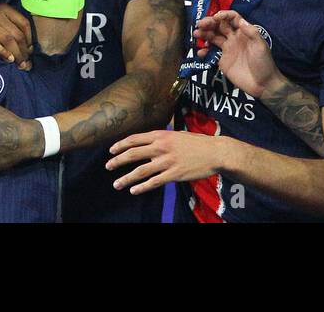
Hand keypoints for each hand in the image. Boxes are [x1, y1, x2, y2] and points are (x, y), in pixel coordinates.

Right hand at [0, 2, 32, 68]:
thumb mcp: (1, 17)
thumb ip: (14, 27)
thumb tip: (29, 49)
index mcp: (6, 9)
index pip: (24, 24)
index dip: (30, 39)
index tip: (30, 51)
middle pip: (17, 34)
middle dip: (24, 51)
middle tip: (26, 63)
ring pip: (7, 40)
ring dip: (16, 54)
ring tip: (20, 64)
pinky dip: (2, 52)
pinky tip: (8, 59)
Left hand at [105, 129, 230, 194]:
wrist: (215, 152)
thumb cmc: (197, 143)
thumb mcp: (177, 134)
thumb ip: (163, 137)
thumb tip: (151, 139)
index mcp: (161, 135)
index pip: (135, 139)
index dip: (121, 145)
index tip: (111, 150)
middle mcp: (161, 147)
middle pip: (133, 154)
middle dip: (117, 161)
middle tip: (108, 166)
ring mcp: (167, 162)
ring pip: (140, 171)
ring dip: (126, 178)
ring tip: (117, 184)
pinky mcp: (174, 175)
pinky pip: (154, 182)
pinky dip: (142, 187)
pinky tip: (134, 191)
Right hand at [194, 9, 282, 100]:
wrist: (262, 85)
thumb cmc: (264, 63)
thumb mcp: (260, 46)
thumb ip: (251, 32)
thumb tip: (240, 20)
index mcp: (243, 32)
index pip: (232, 18)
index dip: (223, 15)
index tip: (215, 18)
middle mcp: (234, 38)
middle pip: (219, 26)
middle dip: (209, 23)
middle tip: (200, 24)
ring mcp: (227, 49)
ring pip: (213, 37)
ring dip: (204, 34)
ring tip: (196, 34)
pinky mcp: (222, 60)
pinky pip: (210, 53)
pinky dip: (204, 51)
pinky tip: (201, 52)